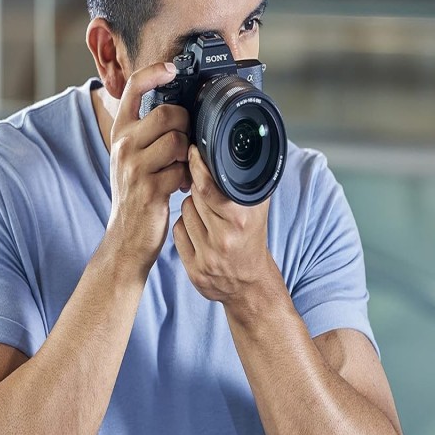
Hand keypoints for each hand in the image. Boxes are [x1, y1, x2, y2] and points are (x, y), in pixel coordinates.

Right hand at [107, 62, 191, 273]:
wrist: (125, 237)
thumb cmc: (136, 193)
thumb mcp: (133, 156)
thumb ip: (148, 131)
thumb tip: (179, 108)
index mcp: (120, 132)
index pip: (133, 88)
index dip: (154, 72)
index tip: (171, 68)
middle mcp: (123, 145)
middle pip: (167, 113)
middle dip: (186, 125)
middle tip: (185, 144)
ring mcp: (134, 167)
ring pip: (178, 140)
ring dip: (188, 154)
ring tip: (182, 167)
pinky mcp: (149, 188)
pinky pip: (182, 169)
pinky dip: (188, 178)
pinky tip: (180, 186)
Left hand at [173, 144, 272, 304]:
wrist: (251, 283)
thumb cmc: (252, 237)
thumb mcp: (257, 208)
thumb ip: (244, 182)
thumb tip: (226, 151)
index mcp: (242, 220)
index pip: (209, 188)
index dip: (198, 167)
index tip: (192, 152)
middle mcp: (225, 239)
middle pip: (194, 197)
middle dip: (198, 189)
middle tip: (208, 192)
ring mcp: (208, 257)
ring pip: (184, 212)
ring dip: (191, 208)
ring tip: (208, 215)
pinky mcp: (195, 271)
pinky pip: (177, 232)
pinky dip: (184, 228)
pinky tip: (199, 232)